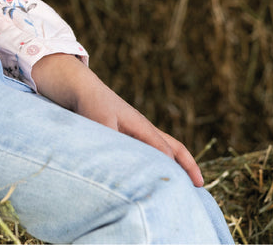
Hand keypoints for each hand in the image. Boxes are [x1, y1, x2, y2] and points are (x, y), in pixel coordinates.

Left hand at [31, 53, 203, 187]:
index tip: (189, 188)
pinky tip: (146, 172)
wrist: (72, 83)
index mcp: (140, 124)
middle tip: (200, 185)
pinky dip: (151, 161)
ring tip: (179, 182)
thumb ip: (113, 136)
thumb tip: (127, 161)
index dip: (178, 168)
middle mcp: (138, 127)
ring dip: (170, 163)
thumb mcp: (99, 119)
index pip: (165, 150)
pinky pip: (140, 149)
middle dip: (186, 164)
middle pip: (170, 147)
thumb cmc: (87, 99)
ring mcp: (129, 129)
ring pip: (157, 148)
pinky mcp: (117, 132)